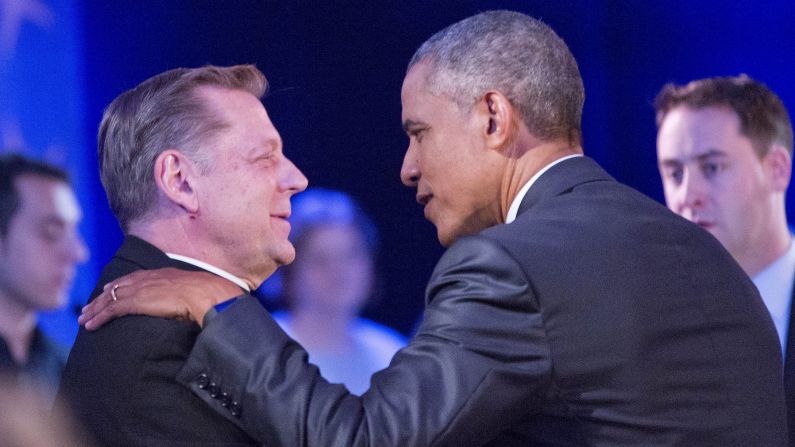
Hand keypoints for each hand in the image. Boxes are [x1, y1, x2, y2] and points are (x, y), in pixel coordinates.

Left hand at [78, 268, 242, 329]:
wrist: (206, 293)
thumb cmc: (207, 294)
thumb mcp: (193, 290)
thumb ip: (184, 294)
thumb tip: (189, 304)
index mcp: (160, 274)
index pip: (132, 278)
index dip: (118, 285)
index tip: (107, 291)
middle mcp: (147, 278)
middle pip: (116, 287)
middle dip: (100, 298)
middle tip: (87, 307)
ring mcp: (140, 289)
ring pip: (109, 299)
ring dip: (94, 310)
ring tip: (83, 319)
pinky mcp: (136, 301)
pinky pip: (112, 310)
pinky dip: (99, 317)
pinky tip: (90, 325)